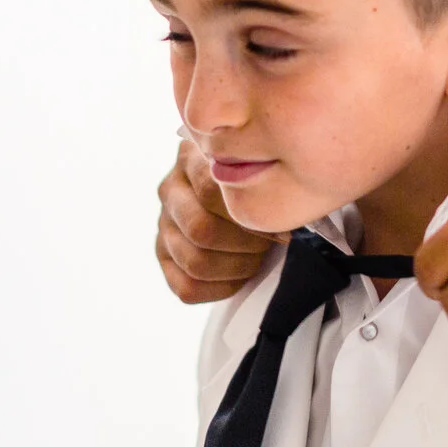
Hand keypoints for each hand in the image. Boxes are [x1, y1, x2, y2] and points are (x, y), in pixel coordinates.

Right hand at [154, 140, 283, 302]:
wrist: (240, 194)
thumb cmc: (255, 180)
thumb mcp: (257, 165)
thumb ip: (264, 178)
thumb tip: (284, 219)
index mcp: (190, 159)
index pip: (212, 191)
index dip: (250, 215)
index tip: (280, 226)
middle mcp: (170, 191)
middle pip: (202, 230)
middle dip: (246, 244)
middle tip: (269, 243)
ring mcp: (164, 225)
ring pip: (195, 262)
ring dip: (237, 266)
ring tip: (257, 257)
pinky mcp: (164, 257)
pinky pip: (187, 287)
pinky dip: (221, 287)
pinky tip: (241, 275)